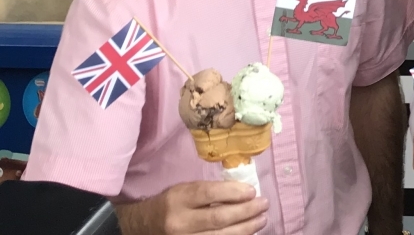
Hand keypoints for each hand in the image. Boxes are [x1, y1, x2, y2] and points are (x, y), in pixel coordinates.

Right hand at [143, 181, 267, 234]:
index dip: (234, 192)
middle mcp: (179, 222)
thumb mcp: (184, 190)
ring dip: (246, 228)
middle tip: (264, 204)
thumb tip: (243, 191)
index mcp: (178, 199)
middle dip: (246, 211)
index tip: (252, 191)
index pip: (209, 193)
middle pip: (219, 218)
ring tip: (261, 219)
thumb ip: (209, 190)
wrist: (144, 227)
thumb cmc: (171, 204)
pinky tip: (247, 233)